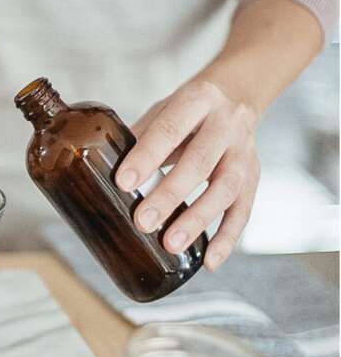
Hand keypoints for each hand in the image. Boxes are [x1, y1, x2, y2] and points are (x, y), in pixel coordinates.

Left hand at [116, 78, 259, 270]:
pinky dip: (227, 238)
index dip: (147, 156)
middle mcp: (225, 125)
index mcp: (197, 101)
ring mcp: (243, 153)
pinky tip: (209, 261)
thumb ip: (140, 137)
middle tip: (144, 222)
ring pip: (225, 189)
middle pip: (199, 162)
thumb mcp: (165, 109)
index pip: (169, 129)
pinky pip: (244, 211)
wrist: (239, 95)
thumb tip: (103, 171)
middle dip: (170, 195)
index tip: (124, 182)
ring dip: (198, 220)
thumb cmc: (191, 110)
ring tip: (172, 244)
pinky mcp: (253, 177)